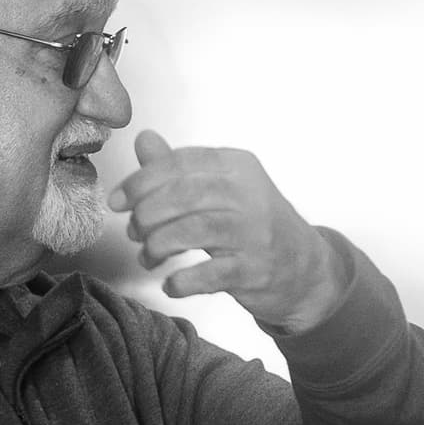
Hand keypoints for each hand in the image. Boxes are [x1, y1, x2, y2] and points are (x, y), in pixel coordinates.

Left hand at [109, 131, 348, 333]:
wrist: (306, 270)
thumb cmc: (256, 226)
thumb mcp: (224, 189)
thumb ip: (181, 168)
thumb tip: (144, 140)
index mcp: (238, 166)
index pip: (180, 163)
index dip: (140, 181)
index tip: (117, 201)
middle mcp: (249, 194)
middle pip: (183, 195)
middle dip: (147, 214)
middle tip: (134, 231)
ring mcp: (256, 233)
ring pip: (193, 231)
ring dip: (158, 246)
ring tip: (149, 257)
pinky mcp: (256, 270)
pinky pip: (209, 274)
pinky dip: (182, 281)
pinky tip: (172, 284)